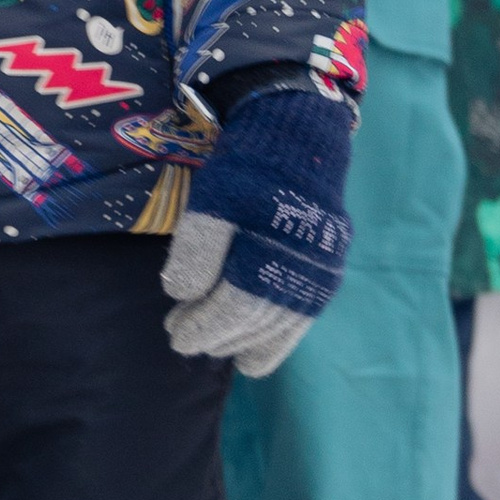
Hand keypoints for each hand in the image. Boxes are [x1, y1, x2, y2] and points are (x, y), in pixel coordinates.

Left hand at [160, 85, 353, 377]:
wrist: (299, 143)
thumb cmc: (248, 171)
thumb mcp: (212, 199)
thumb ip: (197, 249)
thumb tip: (183, 295)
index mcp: (270, 250)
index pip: (234, 306)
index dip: (203, 326)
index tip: (174, 334)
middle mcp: (301, 270)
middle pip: (254, 321)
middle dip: (215, 335)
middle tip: (181, 338)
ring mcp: (318, 275)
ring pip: (278, 327)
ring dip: (242, 342)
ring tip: (212, 345)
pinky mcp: (325, 274)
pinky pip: (301, 321)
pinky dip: (275, 343)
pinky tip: (252, 357)